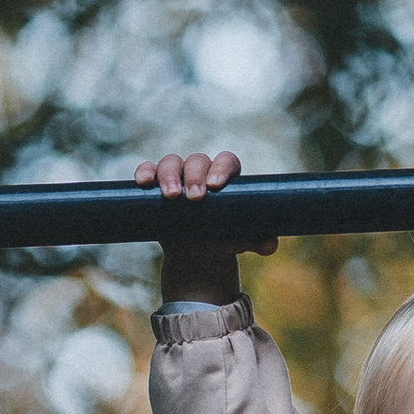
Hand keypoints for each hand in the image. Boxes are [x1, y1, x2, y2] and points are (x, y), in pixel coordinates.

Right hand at [134, 145, 250, 306]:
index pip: (226, 161)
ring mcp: (177, 176)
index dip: (222, 168)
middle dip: (195, 176)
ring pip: (171, 163)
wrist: (198, 252)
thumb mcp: (240, 239)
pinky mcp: (155, 185)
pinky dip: (144, 172)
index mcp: (226, 176)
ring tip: (171, 196)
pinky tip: (143, 183)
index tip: (216, 186)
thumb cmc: (223, 238)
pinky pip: (148, 170)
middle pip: (197, 161)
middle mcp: (201, 171)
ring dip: (169, 176)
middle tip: (195, 198)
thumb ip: (258, 239)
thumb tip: (270, 245)